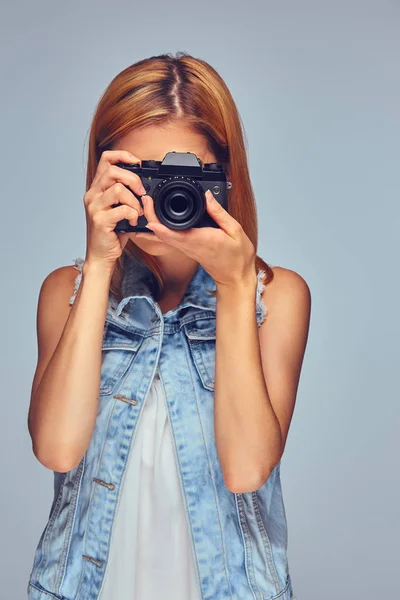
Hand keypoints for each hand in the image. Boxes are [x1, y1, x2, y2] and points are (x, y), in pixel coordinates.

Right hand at [83, 150, 145, 269]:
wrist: (101, 255)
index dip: (123, 156)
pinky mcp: (99, 220)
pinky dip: (132, 214)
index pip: (105, 159)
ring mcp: (94, 207)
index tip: (137, 163)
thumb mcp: (119, 209)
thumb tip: (144, 185)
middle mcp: (92, 195)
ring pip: (117, 189)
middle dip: (133, 179)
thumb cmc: (112, 233)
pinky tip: (133, 222)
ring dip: (134, 200)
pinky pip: (121, 209)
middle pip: (112, 171)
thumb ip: (126, 194)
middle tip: (141, 193)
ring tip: (137, 212)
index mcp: (97, 189)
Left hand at [135, 189, 256, 286]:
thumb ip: (219, 213)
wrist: (235, 277)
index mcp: (199, 239)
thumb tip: (207, 196)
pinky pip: (169, 239)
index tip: (150, 205)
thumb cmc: (237, 257)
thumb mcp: (235, 230)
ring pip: (163, 237)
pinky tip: (157, 220)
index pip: (172, 231)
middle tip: (146, 200)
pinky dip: (160, 229)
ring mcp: (186, 249)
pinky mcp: (187, 249)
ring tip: (149, 205)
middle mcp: (189, 245)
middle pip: (161, 233)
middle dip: (150, 216)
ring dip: (153, 223)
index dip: (156, 220)